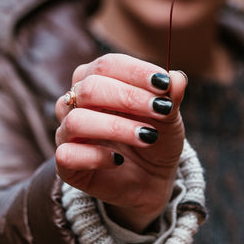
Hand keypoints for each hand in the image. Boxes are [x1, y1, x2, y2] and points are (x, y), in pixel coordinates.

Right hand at [55, 53, 186, 232]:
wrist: (151, 179)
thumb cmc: (155, 137)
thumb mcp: (169, 117)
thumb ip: (171, 97)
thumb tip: (177, 78)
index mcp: (96, 79)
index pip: (107, 64)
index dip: (135, 72)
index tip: (164, 84)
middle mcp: (75, 102)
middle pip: (90, 88)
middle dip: (128, 97)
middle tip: (161, 110)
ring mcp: (67, 132)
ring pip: (77, 120)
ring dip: (116, 127)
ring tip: (147, 136)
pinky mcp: (66, 164)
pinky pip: (67, 154)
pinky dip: (96, 156)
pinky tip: (118, 160)